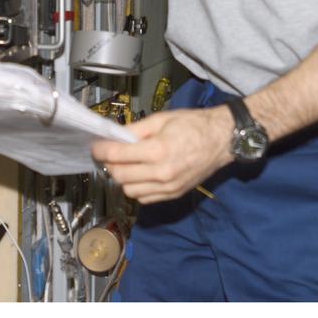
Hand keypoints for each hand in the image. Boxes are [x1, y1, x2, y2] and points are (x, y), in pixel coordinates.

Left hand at [91, 107, 233, 203]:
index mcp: (158, 150)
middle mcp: (161, 173)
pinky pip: (144, 198)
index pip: (117, 155)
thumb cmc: (193, 125)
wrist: (221, 140)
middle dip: (110, 164)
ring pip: (129, 191)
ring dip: (123, 178)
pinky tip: (140, 175)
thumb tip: (113, 136)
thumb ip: (135, 130)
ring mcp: (168, 187)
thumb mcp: (161, 119)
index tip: (95, 147)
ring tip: (126, 164)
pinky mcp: (173, 195)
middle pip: (120, 176)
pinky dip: (136, 188)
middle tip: (109, 153)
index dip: (101, 150)